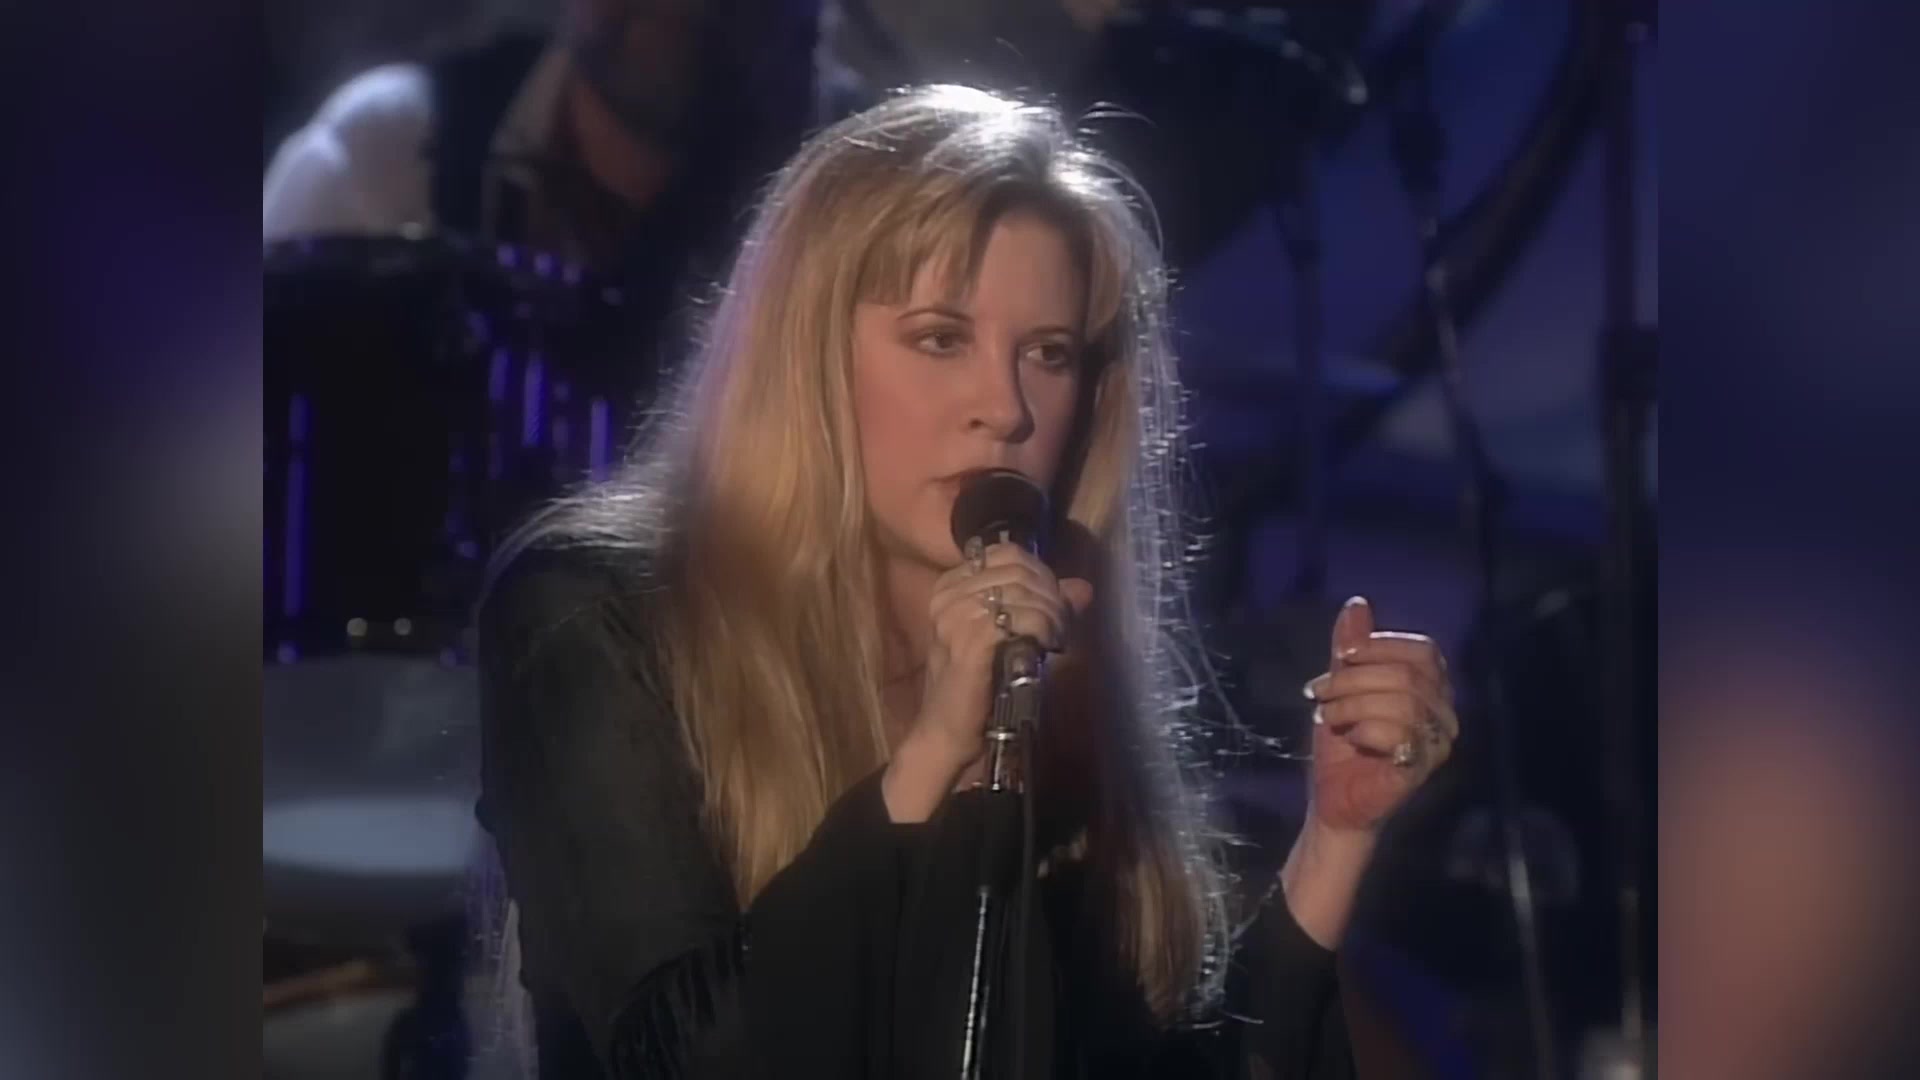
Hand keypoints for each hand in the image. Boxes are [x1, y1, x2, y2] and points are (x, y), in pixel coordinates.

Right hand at [883, 543, 1093, 820]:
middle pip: (1019, 571)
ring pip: (1023, 593)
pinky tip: (1047, 646)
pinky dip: (1043, 628)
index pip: (1008, 555)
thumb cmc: (976, 686)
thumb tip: (1083, 589)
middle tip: (1061, 627)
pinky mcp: (969, 642)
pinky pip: (1021, 619)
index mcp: (950, 586)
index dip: (1041, 575)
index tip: (1053, 605)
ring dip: (1051, 614)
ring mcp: (955, 617)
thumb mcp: (1009, 636)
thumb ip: (1042, 606)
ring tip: (1056, 639)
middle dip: (1052, 597)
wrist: (948, 732)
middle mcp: (948, 596)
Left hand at [1300, 596, 1457, 834]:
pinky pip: (1400, 734)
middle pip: (1409, 674)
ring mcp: (1438, 742)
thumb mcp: (1341, 686)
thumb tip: (1357, 603)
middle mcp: (1444, 712)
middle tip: (1321, 692)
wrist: (1334, 798)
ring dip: (1352, 705)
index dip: (1380, 647)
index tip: (1342, 656)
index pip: (1423, 650)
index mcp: (1433, 687)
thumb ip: (1351, 648)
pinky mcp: (1422, 767)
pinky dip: (1365, 730)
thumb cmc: (1343, 742)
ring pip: (1402, 702)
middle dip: (1354, 678)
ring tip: (1329, 718)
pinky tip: (1351, 738)